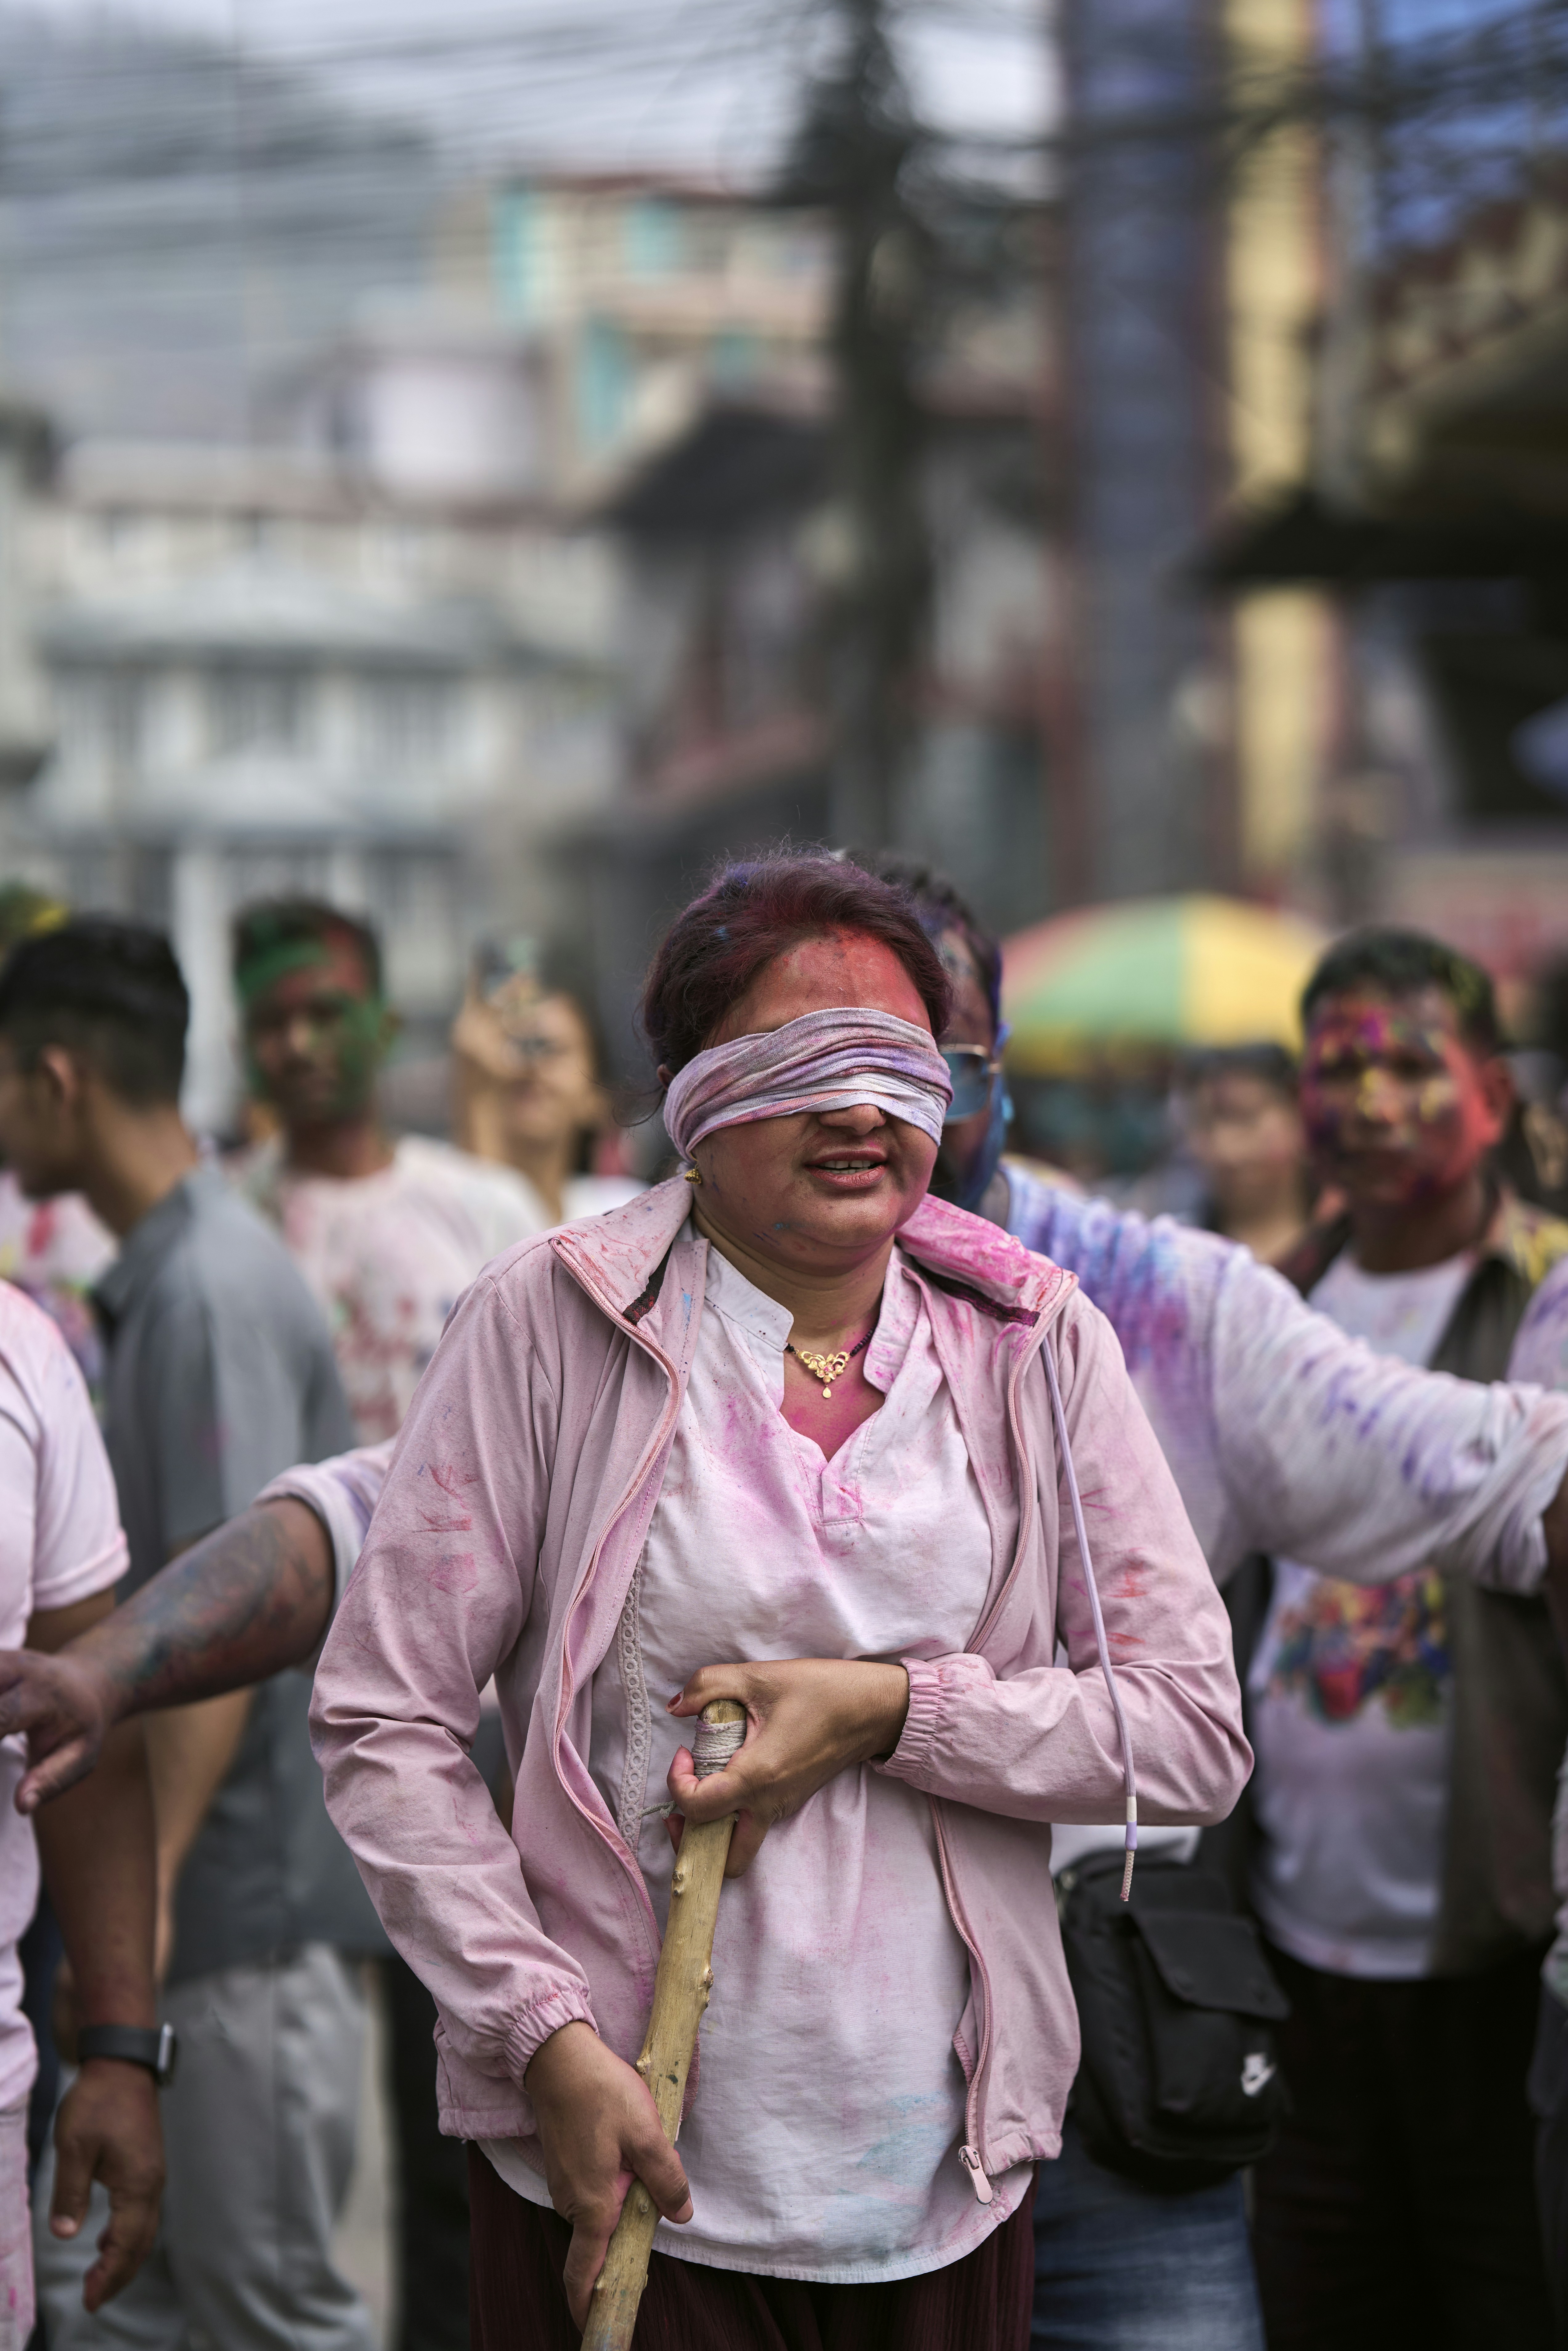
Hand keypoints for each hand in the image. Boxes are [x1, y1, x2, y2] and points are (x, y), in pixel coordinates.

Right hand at [0, 1645, 115, 1810]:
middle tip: (0, 1745)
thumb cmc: (82, 1724)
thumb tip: (23, 1806)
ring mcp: (0, 1659)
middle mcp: (18, 1668)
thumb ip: (51, 1779)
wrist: (88, 1681)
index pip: (2, 1715)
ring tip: (0, 1742)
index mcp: (43, 1693)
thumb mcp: (81, 1754)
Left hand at [50, 2058, 163, 2311]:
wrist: (122, 2063)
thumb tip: (66, 2234)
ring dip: (124, 2256)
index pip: (125, 2244)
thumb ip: (70, 2193)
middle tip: (93, 2298)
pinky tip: (106, 2236)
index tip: (89, 2300)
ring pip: (144, 2228)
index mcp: (137, 2184)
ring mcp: (153, 2173)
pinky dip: (127, 2233)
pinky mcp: (147, 2164)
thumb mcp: (74, 2148)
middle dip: (118, 2274)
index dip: (108, 2275)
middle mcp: (152, 2184)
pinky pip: (142, 2211)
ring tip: (100, 2276)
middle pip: (141, 2243)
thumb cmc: (97, 2102)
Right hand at [523, 2020, 691, 2329]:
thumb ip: (666, 2178)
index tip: (597, 2327)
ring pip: (595, 2214)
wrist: (558, 2058)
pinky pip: (588, 2194)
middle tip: (651, 2214)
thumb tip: (682, 2215)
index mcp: (593, 2204)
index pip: (586, 2271)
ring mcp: (563, 2184)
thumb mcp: (647, 2133)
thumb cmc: (602, 2092)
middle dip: (622, 2242)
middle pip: (598, 2242)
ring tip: (641, 2168)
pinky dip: (607, 2191)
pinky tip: (624, 2156)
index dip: (588, 2305)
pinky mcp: (562, 2166)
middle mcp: (572, 2202)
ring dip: (618, 2208)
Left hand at [666, 1657, 909, 1874]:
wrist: (873, 1708)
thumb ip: (708, 1685)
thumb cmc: (822, 1691)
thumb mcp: (760, 1676)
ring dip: (712, 1828)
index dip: (677, 1783)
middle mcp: (770, 1804)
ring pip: (738, 1845)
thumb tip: (676, 1705)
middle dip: (691, 1841)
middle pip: (724, 1859)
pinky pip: (753, 1822)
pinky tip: (730, 1771)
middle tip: (681, 1803)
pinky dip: (731, 1811)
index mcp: (758, 1777)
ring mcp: (783, 1807)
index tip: (685, 1750)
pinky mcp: (791, 1801)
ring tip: (703, 1785)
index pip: (699, 1808)